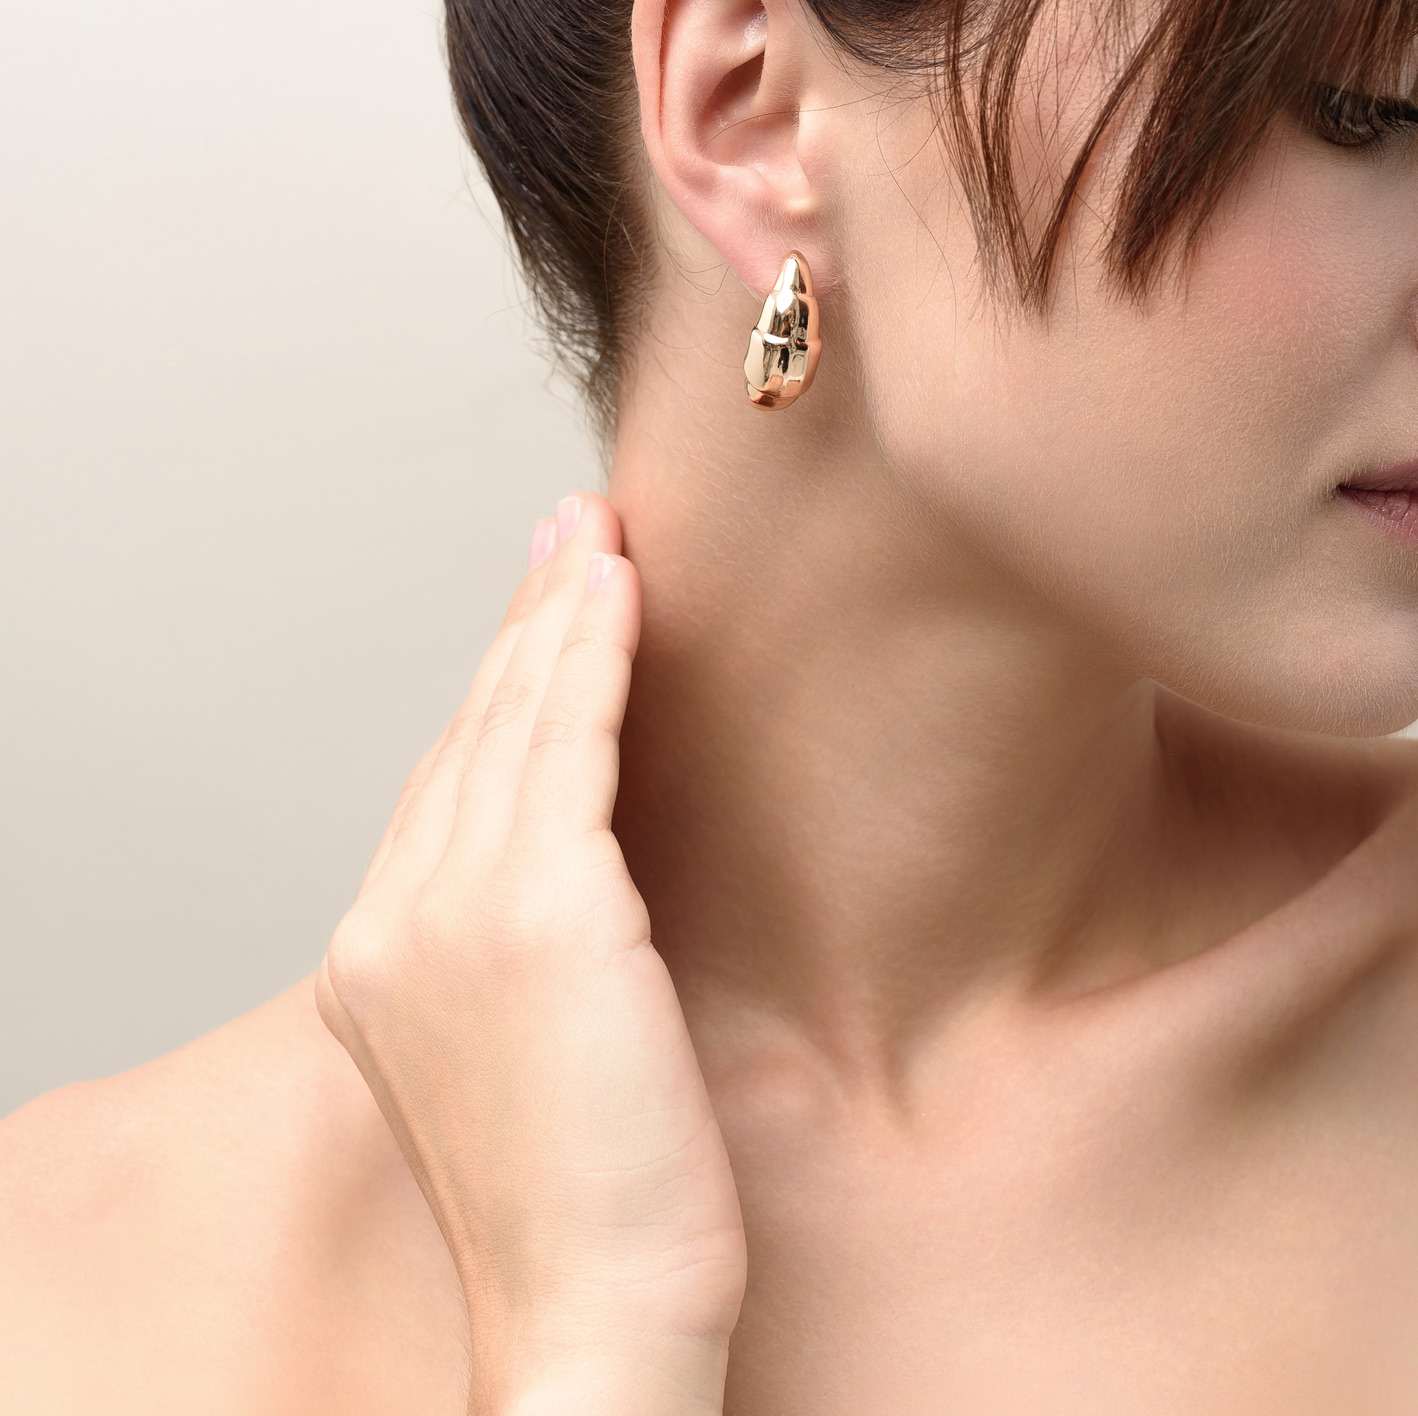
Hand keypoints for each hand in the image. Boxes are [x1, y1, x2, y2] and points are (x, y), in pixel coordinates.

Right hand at [316, 494, 746, 1415]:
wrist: (593, 1313)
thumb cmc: (587, 1199)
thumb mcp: (521, 1046)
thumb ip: (519, 938)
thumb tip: (583, 852)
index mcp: (376, 957)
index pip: (442, 782)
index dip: (496, 683)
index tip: (541, 602)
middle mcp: (393, 920)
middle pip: (468, 733)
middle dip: (524, 619)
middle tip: (569, 527)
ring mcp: (453, 910)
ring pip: (514, 721)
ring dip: (561, 612)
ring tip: (599, 532)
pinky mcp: (539, 907)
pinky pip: (569, 742)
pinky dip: (593, 651)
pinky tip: (618, 590)